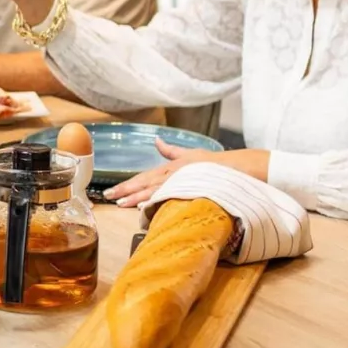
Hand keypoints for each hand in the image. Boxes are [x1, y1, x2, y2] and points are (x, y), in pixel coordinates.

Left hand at [103, 141, 269, 207]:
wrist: (240, 167)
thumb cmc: (216, 163)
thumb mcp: (190, 154)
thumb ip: (171, 150)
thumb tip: (156, 141)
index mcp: (171, 167)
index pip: (144, 177)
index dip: (128, 184)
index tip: (112, 191)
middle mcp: (173, 172)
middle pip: (145, 183)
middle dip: (125, 191)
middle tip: (108, 197)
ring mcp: (182, 181)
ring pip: (154, 190)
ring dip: (137, 197)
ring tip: (121, 204)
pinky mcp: (191, 188)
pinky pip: (170, 197)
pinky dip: (157, 201)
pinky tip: (145, 207)